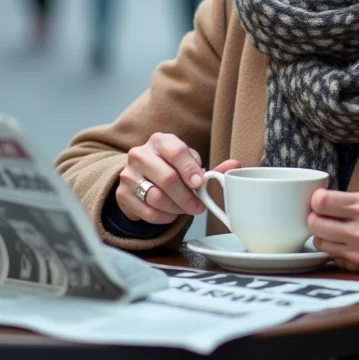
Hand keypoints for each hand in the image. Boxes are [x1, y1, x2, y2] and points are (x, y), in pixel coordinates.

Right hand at [117, 132, 240, 224]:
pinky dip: (164, 218)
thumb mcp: (189, 164)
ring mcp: (128, 174)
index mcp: (160, 141)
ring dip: (176, 209)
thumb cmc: (170, 168)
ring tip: (185, 209)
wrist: (140, 178)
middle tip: (198, 207)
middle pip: (167, 179)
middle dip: (186, 197)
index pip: (176, 152)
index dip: (190, 170)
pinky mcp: (122, 194)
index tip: (199, 185)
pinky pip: (147, 212)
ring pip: (156, 198)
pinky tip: (170, 213)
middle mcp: (140, 154)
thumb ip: (212, 168)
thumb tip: (236, 166)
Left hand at [309, 190, 358, 271]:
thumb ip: (340, 199)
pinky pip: (328, 255)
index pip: (321, 202)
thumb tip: (310, 202)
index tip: (320, 201)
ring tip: (333, 230)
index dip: (316, 200)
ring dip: (321, 235)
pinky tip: (343, 243)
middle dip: (315, 218)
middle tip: (322, 216)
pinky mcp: (356, 267)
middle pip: (314, 223)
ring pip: (318, 242)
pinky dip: (331, 248)